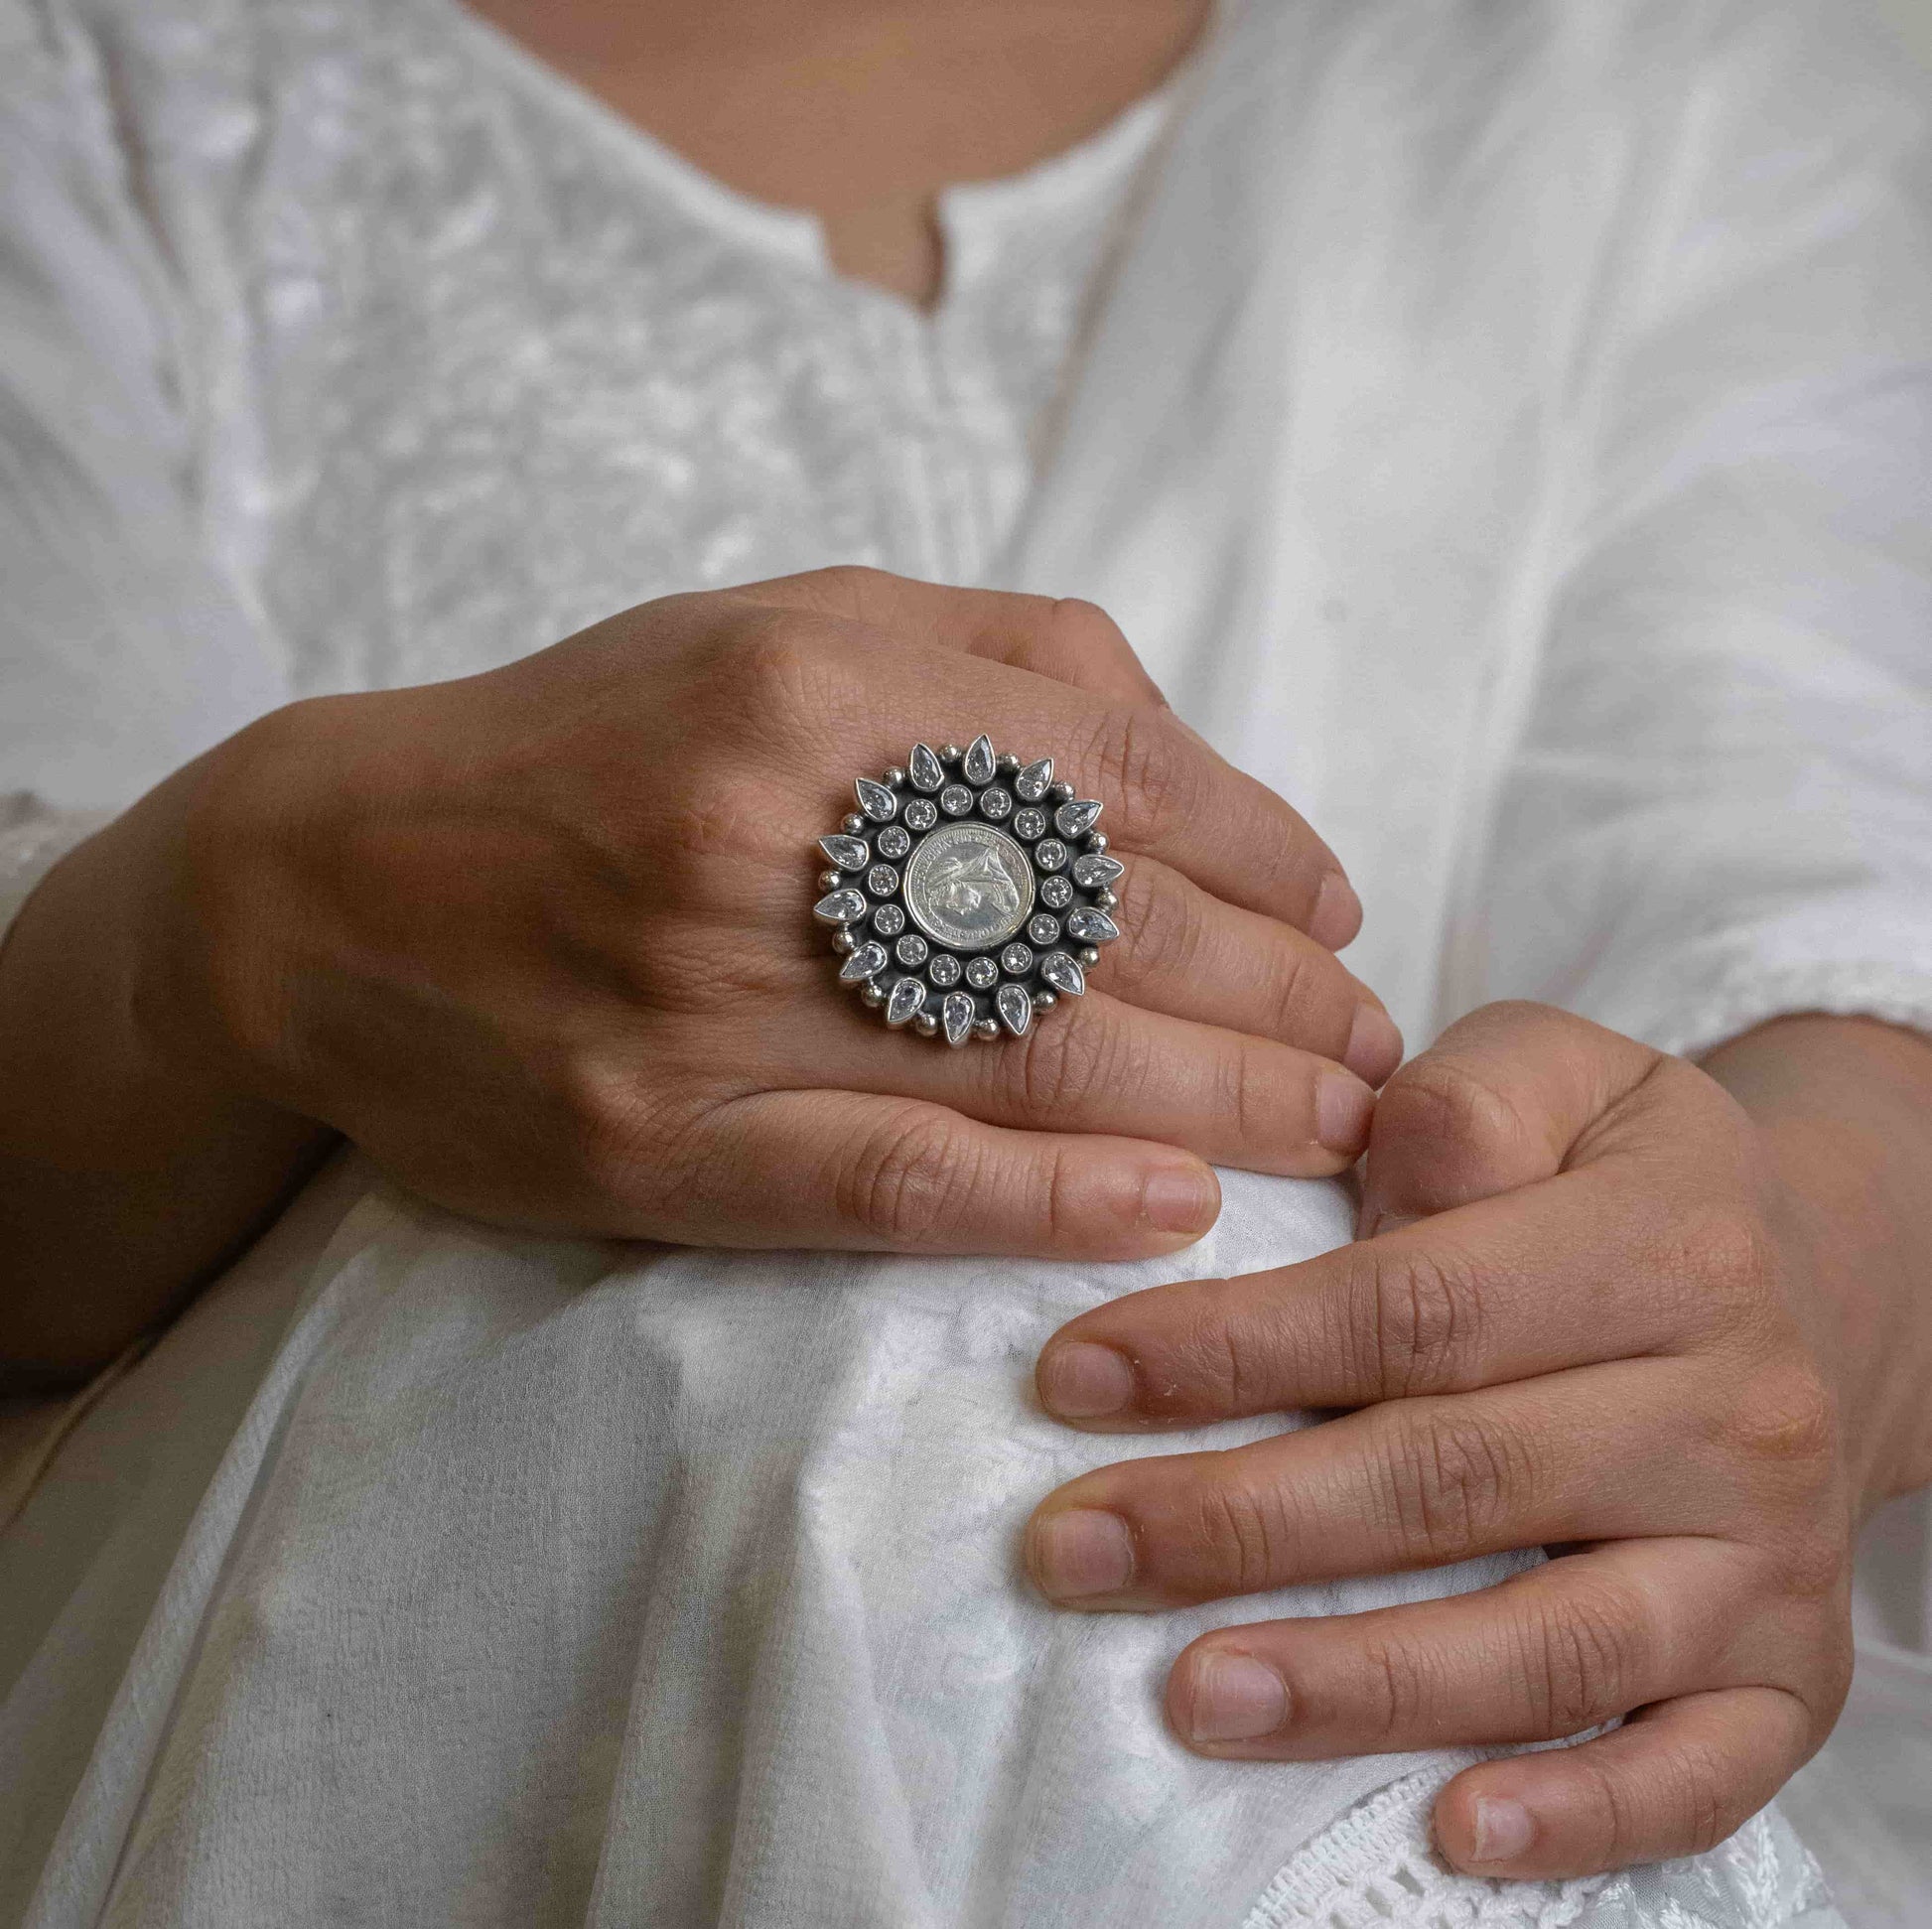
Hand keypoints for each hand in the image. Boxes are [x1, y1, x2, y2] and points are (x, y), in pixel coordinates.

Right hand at [138, 568, 1400, 1259]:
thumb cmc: (589, 747)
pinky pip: (886, 1178)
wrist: (332, 883)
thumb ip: (989, 662)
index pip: (1115, 768)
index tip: (1339, 921)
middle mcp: (777, 826)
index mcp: (821, 680)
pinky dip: (1045, 1201)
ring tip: (1334, 1130)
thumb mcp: (776, 630)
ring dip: (1220, 1101)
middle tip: (1375, 1053)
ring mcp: (711, 994)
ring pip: (1029, 1057)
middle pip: (1104, 923)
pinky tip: (1171, 1208)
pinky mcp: (655, 1140)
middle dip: (1275, 995)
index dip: (1261, 851)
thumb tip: (1197, 771)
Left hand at [1020, 1001, 1930, 1877]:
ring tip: (1193, 1694)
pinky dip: (1584, 1814)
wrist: (1832, 1287)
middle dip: (1241, 1523)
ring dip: (1359, 1680)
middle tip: (1075, 1549)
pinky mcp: (1786, 1671)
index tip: (1076, 1378)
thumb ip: (1464, 1098)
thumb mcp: (1567, 1073)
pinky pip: (1698, 1768)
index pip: (1417, 1310)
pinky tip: (1451, 1829)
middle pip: (1452, 1480)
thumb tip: (1377, 1164)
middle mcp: (1731, 1409)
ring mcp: (1766, 1556)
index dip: (1236, 1349)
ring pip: (1551, 1642)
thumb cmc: (1634, 1181)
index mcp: (1664, 1248)